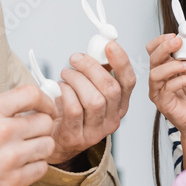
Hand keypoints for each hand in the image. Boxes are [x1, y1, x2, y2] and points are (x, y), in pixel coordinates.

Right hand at [0, 85, 55, 185]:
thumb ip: (6, 108)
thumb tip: (39, 103)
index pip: (31, 94)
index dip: (45, 100)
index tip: (46, 108)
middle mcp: (2, 132)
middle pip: (46, 121)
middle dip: (42, 127)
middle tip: (32, 133)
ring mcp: (10, 158)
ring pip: (48, 145)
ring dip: (40, 148)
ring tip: (25, 151)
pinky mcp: (14, 180)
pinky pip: (42, 167)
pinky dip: (34, 167)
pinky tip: (20, 166)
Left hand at [48, 41, 135, 165]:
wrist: (57, 140)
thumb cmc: (74, 111)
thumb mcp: (91, 90)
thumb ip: (98, 71)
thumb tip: (99, 48)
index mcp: (120, 105)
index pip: (128, 82)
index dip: (121, 61)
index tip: (109, 45)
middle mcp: (112, 119)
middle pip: (111, 89)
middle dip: (91, 67)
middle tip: (76, 58)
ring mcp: (96, 131)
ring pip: (94, 99)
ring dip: (76, 79)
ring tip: (66, 74)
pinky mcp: (76, 137)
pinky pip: (74, 110)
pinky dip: (66, 93)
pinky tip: (60, 88)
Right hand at [147, 32, 185, 165]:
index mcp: (166, 68)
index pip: (155, 50)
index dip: (162, 41)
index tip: (176, 35)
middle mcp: (160, 79)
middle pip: (153, 58)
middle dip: (164, 47)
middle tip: (179, 41)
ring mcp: (159, 92)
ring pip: (156, 74)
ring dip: (173, 65)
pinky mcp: (163, 104)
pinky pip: (167, 89)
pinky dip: (181, 81)